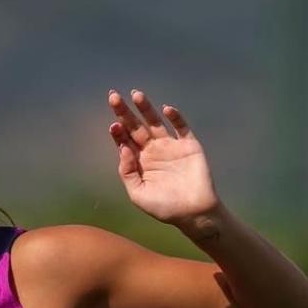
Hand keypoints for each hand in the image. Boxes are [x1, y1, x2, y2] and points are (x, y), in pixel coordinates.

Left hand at [107, 89, 221, 229]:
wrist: (193, 213)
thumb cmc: (164, 207)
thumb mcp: (138, 194)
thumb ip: (127, 172)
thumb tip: (122, 148)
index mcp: (138, 161)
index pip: (125, 141)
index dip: (118, 132)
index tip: (113, 124)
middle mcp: (152, 150)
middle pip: (136, 127)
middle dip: (125, 112)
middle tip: (113, 97)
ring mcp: (171, 145)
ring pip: (156, 122)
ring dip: (146, 108)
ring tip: (136, 94)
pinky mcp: (189, 145)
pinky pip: (182, 128)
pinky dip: (175, 117)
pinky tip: (166, 109)